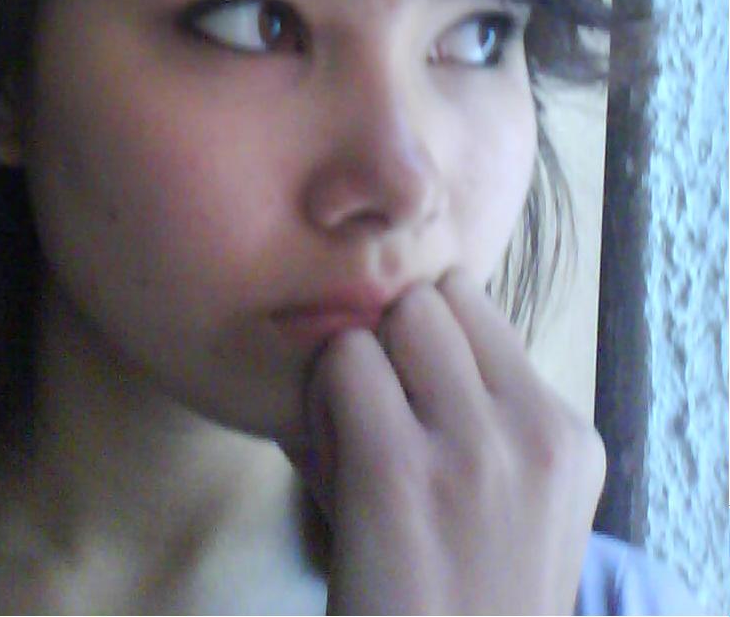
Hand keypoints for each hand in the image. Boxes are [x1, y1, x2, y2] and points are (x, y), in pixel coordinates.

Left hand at [304, 270, 605, 614]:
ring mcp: (471, 447)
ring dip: (355, 365)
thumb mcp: (507, 499)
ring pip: (388, 320)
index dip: (432, 338)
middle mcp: (533, 430)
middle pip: (433, 299)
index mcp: (566, 435)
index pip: (479, 307)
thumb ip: (473, 408)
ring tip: (353, 431)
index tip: (413, 387)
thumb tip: (389, 318)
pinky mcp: (397, 469)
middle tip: (380, 402)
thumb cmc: (458, 598)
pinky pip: (340, 363)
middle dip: (395, 337)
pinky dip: (320, 400)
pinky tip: (330, 457)